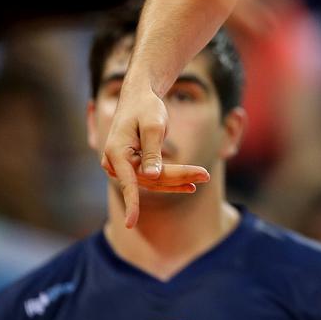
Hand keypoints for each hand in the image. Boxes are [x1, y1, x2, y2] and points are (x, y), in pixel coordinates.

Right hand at [100, 80, 210, 227]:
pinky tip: (191, 184)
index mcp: (115, 153)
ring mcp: (123, 167)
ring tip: (204, 177)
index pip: (127, 182)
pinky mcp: (133, 167)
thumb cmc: (146, 107)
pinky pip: (153, 178)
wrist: (139, 97)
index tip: (132, 223)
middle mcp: (114, 163)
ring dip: (179, 180)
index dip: (132, 203)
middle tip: (206, 175)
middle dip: (178, 178)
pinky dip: (172, 180)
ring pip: (153, 180)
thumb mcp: (153, 125)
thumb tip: (151, 177)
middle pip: (149, 179)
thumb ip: (152, 151)